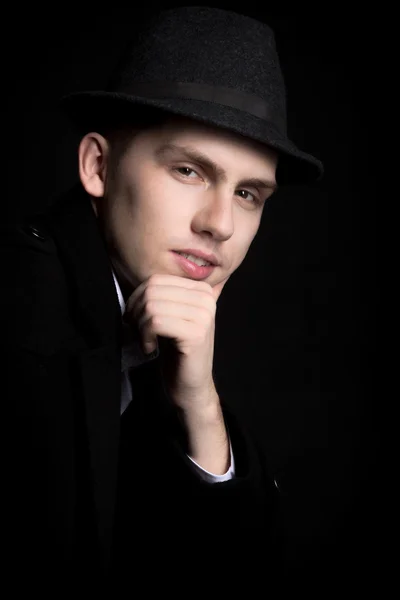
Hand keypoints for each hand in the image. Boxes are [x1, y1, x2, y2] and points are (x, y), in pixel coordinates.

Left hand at [124, 273, 228, 411]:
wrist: (191, 385)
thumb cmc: (176, 351)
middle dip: (136, 312)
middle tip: (137, 331)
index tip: (136, 319)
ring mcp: (204, 316)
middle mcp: (206, 299)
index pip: (156, 280)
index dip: (137, 298)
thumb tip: (134, 280)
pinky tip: (150, 348)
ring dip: (139, 326)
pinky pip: (156, 322)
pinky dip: (145, 336)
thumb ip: (162, 295)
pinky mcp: (196, 334)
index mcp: (202, 290)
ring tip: (145, 340)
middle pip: (152, 291)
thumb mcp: (172, 316)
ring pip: (152, 306)